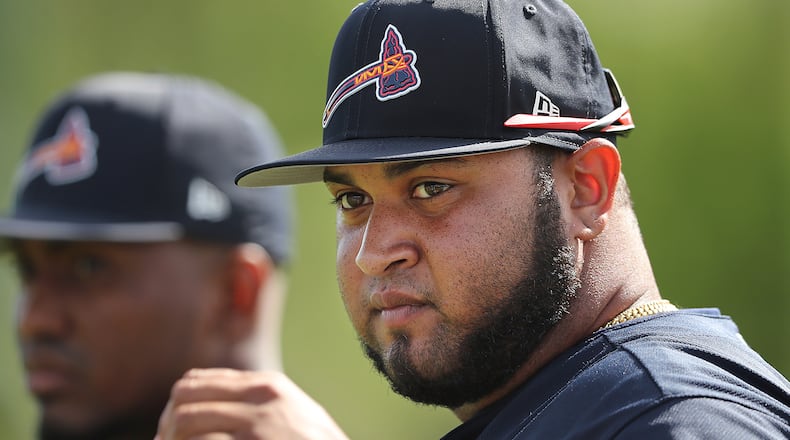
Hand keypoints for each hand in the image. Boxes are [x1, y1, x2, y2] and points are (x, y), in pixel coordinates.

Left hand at [155, 368, 348, 439]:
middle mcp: (260, 398)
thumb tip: (216, 405)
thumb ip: (259, 404)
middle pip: (183, 397)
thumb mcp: (294, 415)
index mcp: (267, 386)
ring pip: (184, 422)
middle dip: (166, 425)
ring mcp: (257, 426)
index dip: (174, 408)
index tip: (169, 433)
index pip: (197, 381)